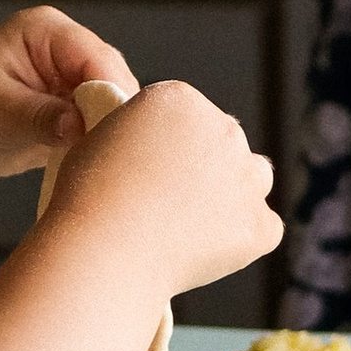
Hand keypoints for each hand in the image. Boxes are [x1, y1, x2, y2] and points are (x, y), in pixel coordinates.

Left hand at [0, 6, 138, 182]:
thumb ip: (39, 117)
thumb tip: (80, 126)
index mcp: (45, 30)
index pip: (95, 57)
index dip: (109, 93)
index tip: (110, 132)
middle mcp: (68, 48)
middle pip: (114, 78)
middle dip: (114, 115)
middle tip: (110, 154)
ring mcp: (75, 76)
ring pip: (117, 102)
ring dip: (111, 130)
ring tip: (101, 161)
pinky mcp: (79, 105)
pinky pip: (107, 122)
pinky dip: (104, 141)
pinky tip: (96, 162)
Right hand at [48, 79, 280, 296]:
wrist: (105, 249)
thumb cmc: (89, 197)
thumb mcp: (102, 137)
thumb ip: (140, 132)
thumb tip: (156, 147)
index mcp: (180, 98)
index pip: (189, 116)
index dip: (168, 145)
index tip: (148, 170)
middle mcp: (224, 128)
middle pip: (225, 142)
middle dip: (205, 166)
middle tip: (168, 202)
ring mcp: (248, 177)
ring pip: (253, 179)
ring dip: (232, 194)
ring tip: (190, 224)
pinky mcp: (261, 224)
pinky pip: (262, 229)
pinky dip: (240, 241)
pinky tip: (202, 252)